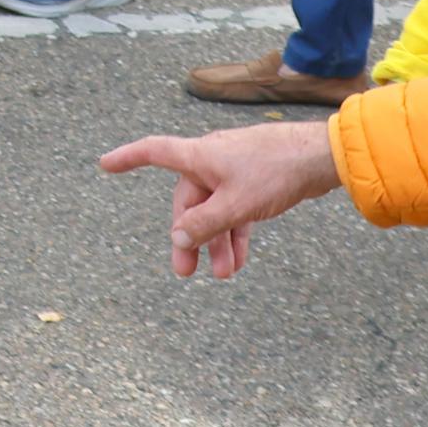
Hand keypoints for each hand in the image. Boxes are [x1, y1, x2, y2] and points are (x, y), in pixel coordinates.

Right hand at [96, 122, 344, 279]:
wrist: (322, 157)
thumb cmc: (276, 171)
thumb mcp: (236, 204)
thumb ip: (205, 224)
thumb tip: (177, 238)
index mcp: (199, 156)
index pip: (153, 152)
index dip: (128, 158)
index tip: (105, 163)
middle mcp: (212, 160)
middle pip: (188, 200)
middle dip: (188, 237)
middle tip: (185, 272)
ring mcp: (234, 170)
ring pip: (215, 209)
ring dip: (216, 242)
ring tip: (224, 274)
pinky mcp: (255, 180)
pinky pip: (235, 209)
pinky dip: (235, 233)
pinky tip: (240, 259)